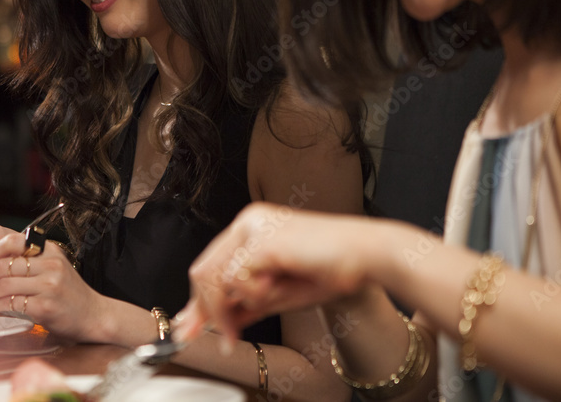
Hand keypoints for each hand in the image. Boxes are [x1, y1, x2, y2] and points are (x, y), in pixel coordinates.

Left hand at [0, 232, 105, 340]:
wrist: (93, 314)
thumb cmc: (68, 292)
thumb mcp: (52, 267)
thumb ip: (28, 260)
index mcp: (49, 250)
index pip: (12, 241)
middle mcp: (50, 264)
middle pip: (3, 264)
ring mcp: (49, 285)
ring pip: (4, 284)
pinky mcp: (46, 306)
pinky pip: (12, 303)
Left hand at [176, 203, 383, 342]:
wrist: (367, 257)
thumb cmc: (331, 270)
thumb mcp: (279, 294)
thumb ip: (246, 305)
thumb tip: (216, 322)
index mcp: (251, 228)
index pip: (210, 265)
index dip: (200, 302)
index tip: (193, 328)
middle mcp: (248, 222)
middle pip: (203, 271)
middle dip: (206, 311)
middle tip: (224, 338)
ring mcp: (254, 228)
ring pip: (214, 277)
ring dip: (231, 307)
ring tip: (256, 316)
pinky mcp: (263, 241)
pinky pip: (237, 279)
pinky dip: (253, 296)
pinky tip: (276, 292)